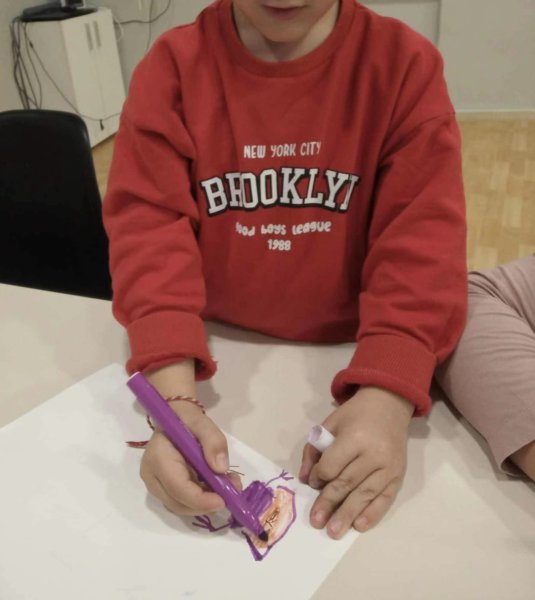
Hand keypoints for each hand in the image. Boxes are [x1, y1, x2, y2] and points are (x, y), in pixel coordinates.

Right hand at [140, 400, 241, 515]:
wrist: (173, 419)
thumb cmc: (186, 419)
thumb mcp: (202, 422)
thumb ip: (213, 442)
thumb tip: (221, 469)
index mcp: (158, 458)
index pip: (178, 488)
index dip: (200, 499)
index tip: (223, 501)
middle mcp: (152, 476)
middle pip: (179, 503)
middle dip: (206, 503)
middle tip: (232, 490)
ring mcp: (155, 485)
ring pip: (181, 506)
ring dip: (206, 503)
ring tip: (227, 484)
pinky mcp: (162, 489)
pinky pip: (182, 501)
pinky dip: (201, 499)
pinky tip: (215, 485)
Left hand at [299, 386, 413, 537]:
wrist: (388, 404)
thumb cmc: (355, 414)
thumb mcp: (330, 423)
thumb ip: (315, 450)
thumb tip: (306, 479)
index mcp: (354, 437)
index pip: (332, 466)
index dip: (319, 477)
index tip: (312, 484)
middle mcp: (373, 454)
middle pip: (346, 483)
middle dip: (329, 504)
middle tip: (316, 522)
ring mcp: (388, 466)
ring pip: (364, 494)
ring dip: (347, 514)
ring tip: (333, 531)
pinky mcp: (398, 474)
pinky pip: (385, 498)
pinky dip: (372, 513)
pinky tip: (359, 526)